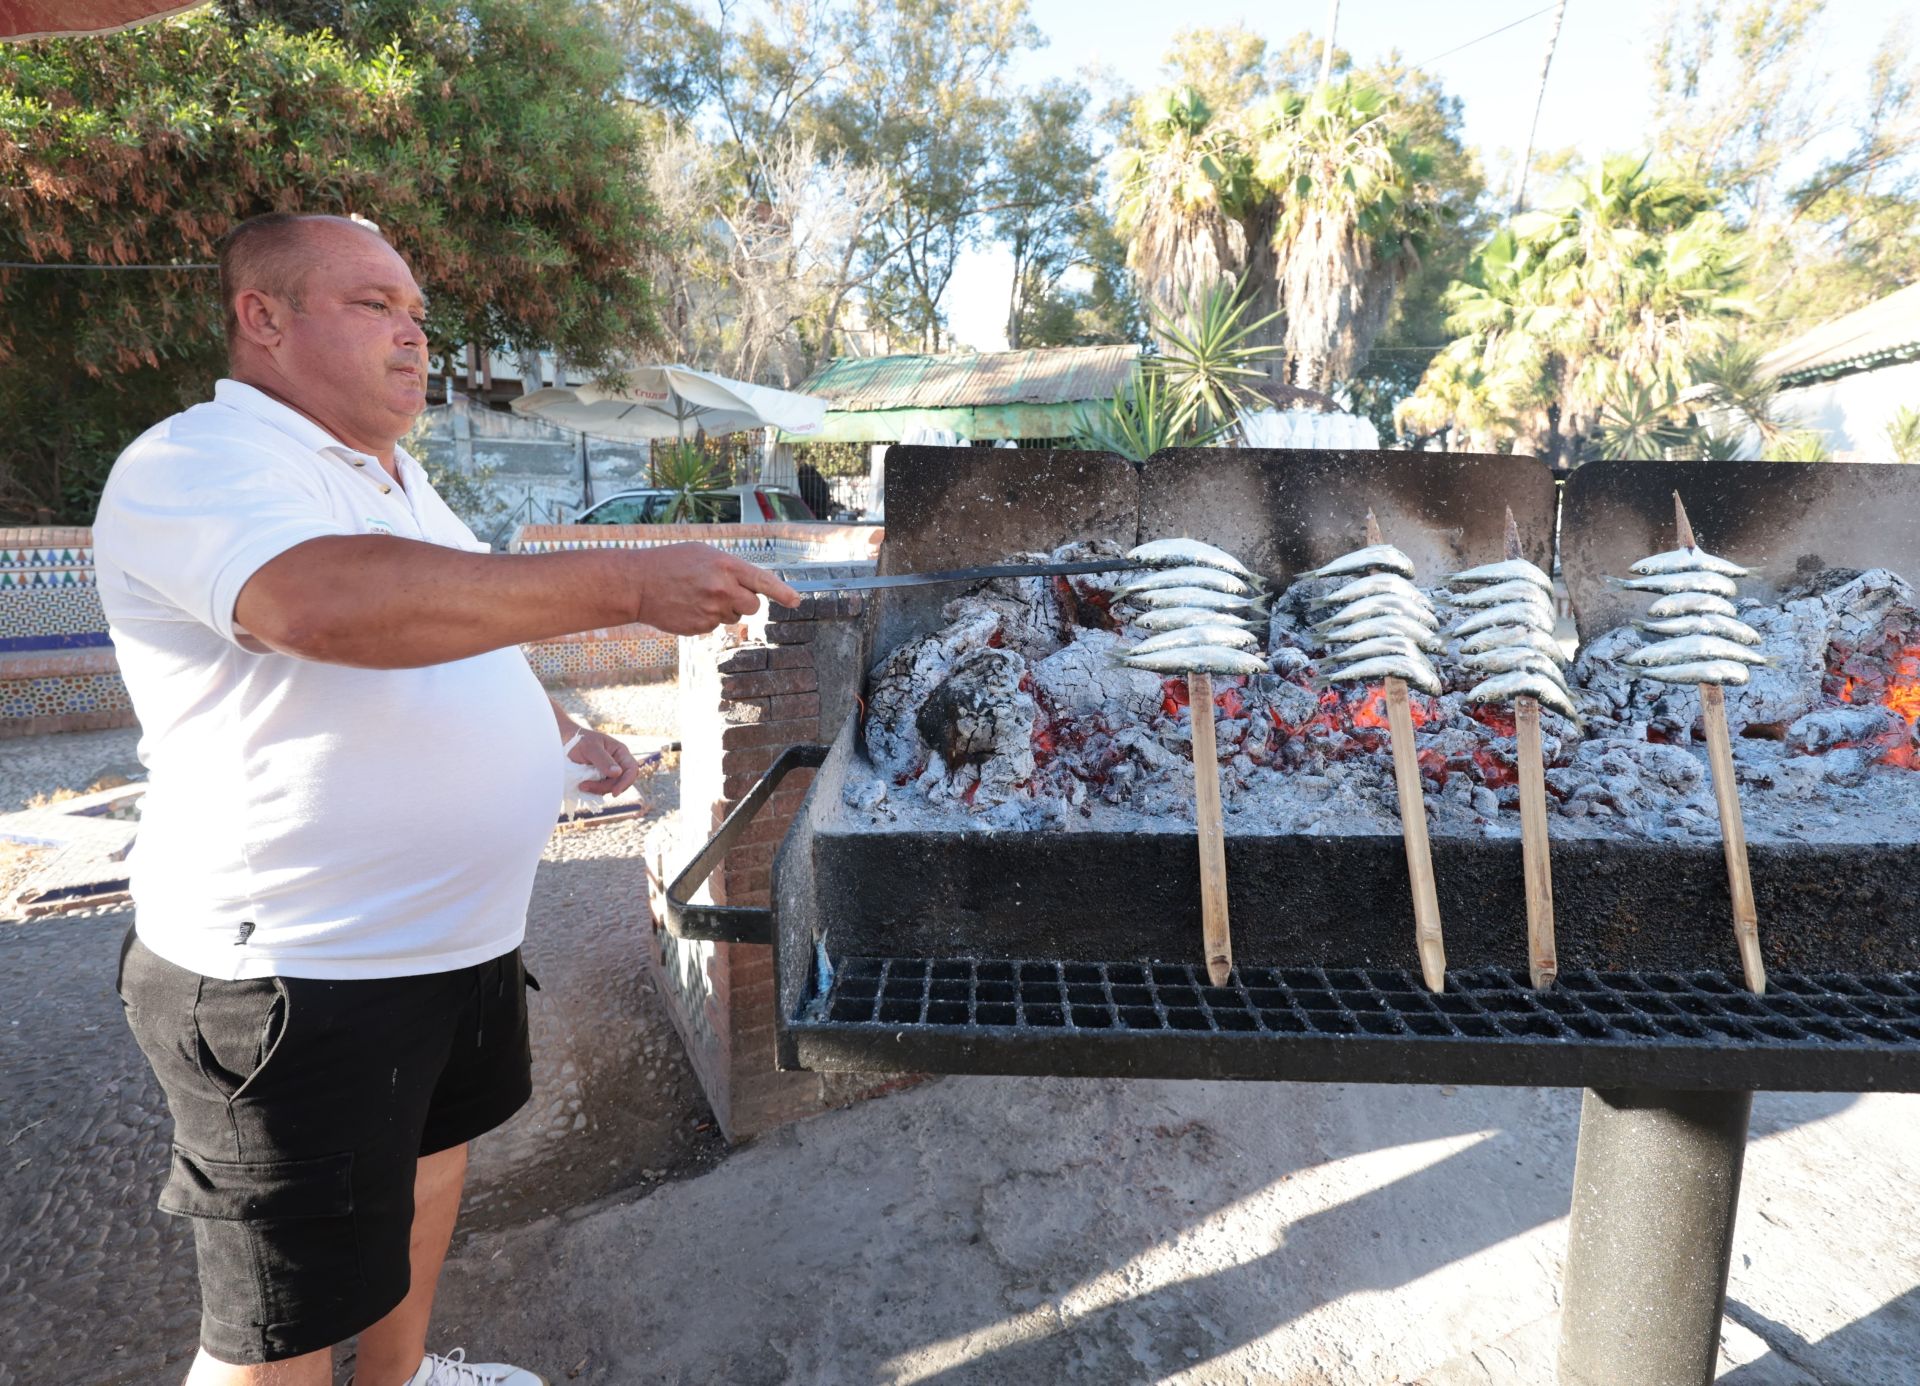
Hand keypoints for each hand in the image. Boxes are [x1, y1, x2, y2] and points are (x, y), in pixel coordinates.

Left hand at [567, 727, 641, 795]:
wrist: (563, 743)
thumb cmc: (579, 740)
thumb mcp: (590, 748)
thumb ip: (604, 760)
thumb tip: (618, 773)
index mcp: (620, 752)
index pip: (632, 769)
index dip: (626, 782)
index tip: (614, 792)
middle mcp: (617, 763)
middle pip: (621, 782)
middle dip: (606, 787)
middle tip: (585, 786)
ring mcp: (608, 773)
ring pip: (611, 788)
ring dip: (597, 790)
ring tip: (581, 785)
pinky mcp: (599, 780)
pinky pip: (601, 789)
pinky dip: (593, 790)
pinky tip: (582, 786)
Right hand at [628, 543, 800, 635]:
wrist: (638, 584)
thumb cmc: (671, 563)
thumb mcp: (704, 554)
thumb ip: (730, 568)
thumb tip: (750, 586)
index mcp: (726, 566)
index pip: (763, 581)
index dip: (782, 593)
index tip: (796, 601)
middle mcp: (723, 589)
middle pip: (753, 606)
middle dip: (745, 602)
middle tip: (724, 592)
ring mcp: (712, 611)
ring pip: (734, 617)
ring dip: (723, 609)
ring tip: (698, 595)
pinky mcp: (701, 627)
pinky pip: (715, 626)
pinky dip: (706, 618)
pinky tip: (688, 606)